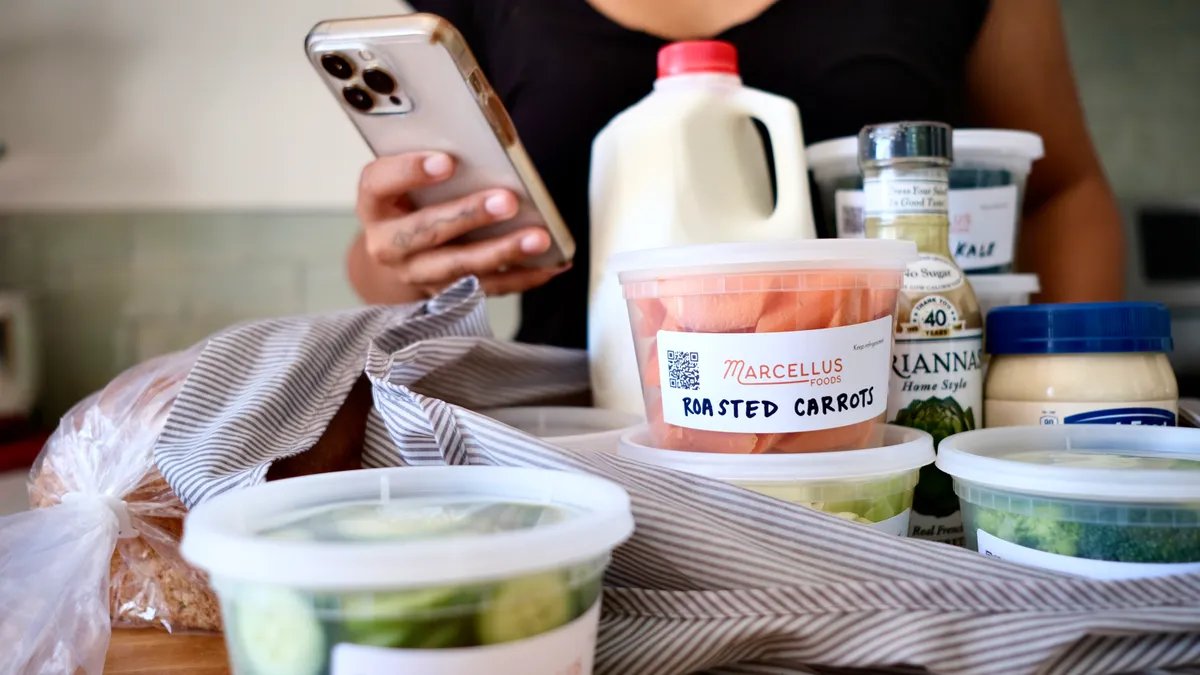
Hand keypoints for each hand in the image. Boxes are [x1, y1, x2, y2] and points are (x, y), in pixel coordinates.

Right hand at [350, 151, 570, 302]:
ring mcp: (416, 274)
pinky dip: (521, 277)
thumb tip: (493, 136)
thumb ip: (440, 157)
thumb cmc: (415, 197)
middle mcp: (387, 244)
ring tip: (538, 238)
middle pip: (425, 232)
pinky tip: (549, 265)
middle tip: (507, 200)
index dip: (410, 171)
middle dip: (468, 215)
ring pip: (458, 267)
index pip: (379, 183)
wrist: (403, 250)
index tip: (448, 160)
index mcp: (374, 203)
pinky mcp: (446, 294)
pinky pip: (486, 289)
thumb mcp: (414, 174)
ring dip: (501, 251)